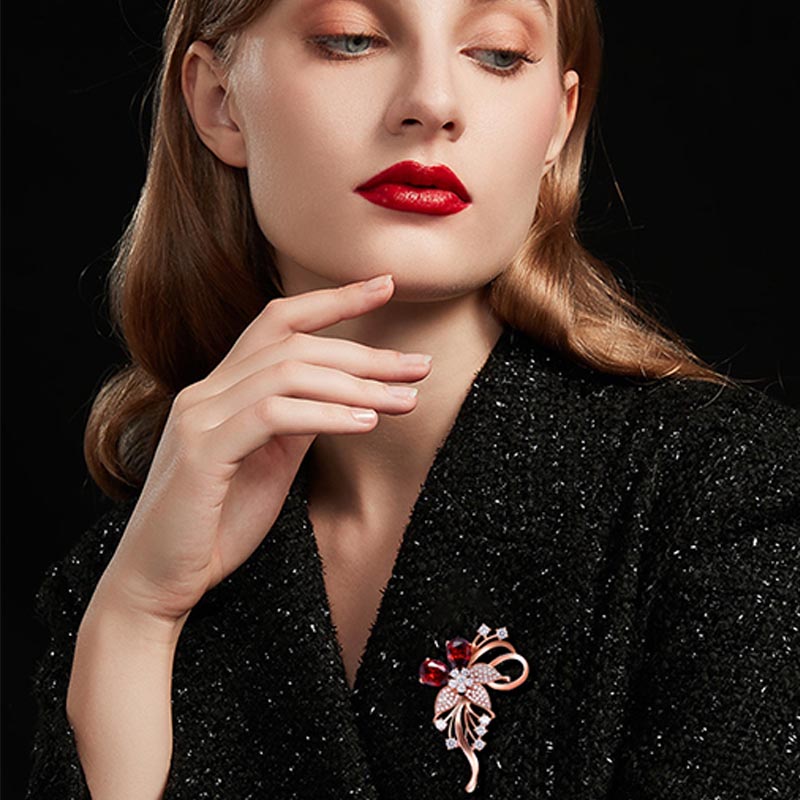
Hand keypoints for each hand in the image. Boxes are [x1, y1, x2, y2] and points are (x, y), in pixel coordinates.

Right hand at [97, 274, 430, 622]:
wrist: (159, 580)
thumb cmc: (218, 524)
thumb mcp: (272, 462)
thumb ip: (298, 421)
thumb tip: (346, 392)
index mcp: (222, 389)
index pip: (278, 321)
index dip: (333, 299)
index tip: (385, 285)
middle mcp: (207, 391)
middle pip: (294, 345)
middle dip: (364, 352)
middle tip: (419, 366)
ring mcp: (199, 417)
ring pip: (287, 372)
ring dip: (355, 383)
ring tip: (405, 398)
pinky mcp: (201, 451)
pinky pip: (273, 414)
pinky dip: (325, 413)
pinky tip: (365, 422)